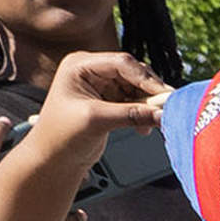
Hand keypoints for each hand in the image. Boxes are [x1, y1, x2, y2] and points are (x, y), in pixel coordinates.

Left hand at [33, 46, 168, 146]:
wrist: (53, 158)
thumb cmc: (61, 135)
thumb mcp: (96, 120)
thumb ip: (131, 114)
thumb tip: (163, 113)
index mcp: (79, 65)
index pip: (121, 63)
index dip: (146, 78)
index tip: (166, 95)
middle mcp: (91, 70)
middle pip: (133, 73)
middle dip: (150, 92)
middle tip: (167, 110)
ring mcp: (101, 85)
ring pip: (137, 87)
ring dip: (149, 105)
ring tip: (155, 123)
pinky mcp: (109, 100)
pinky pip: (136, 101)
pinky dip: (144, 113)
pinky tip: (145, 128)